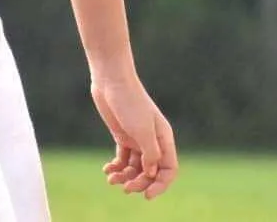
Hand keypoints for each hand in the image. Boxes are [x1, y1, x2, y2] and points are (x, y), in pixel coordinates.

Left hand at [91, 73, 177, 198]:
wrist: (111, 80)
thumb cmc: (130, 101)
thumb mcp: (142, 129)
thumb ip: (150, 153)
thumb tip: (151, 173)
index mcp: (163, 138)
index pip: (168, 169)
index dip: (160, 185)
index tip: (147, 195)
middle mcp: (152, 140)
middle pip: (151, 172)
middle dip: (139, 183)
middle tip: (125, 188)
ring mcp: (137, 138)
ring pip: (135, 168)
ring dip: (125, 177)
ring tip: (111, 178)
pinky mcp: (122, 135)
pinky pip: (123, 159)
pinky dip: (116, 167)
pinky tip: (107, 169)